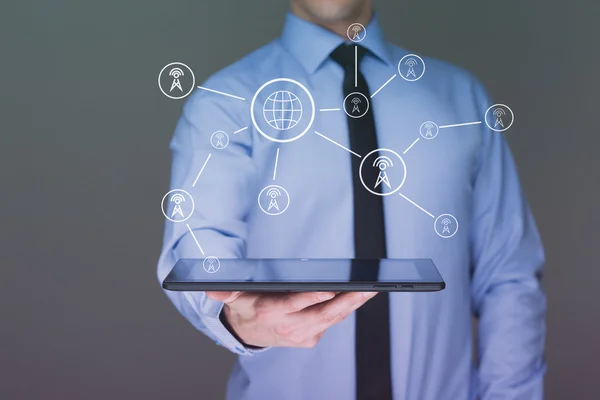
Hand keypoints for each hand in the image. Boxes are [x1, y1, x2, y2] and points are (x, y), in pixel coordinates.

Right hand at [205, 291, 377, 347]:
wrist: (249, 334)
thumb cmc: (247, 307)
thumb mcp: (234, 298)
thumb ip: (225, 292)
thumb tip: (212, 287)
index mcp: (271, 313)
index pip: (294, 304)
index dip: (312, 297)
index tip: (329, 289)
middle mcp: (289, 327)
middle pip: (322, 313)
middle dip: (346, 301)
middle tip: (365, 288)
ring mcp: (302, 334)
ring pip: (332, 319)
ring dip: (352, 305)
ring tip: (369, 290)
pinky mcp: (311, 338)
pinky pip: (331, 322)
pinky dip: (346, 310)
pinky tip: (359, 298)